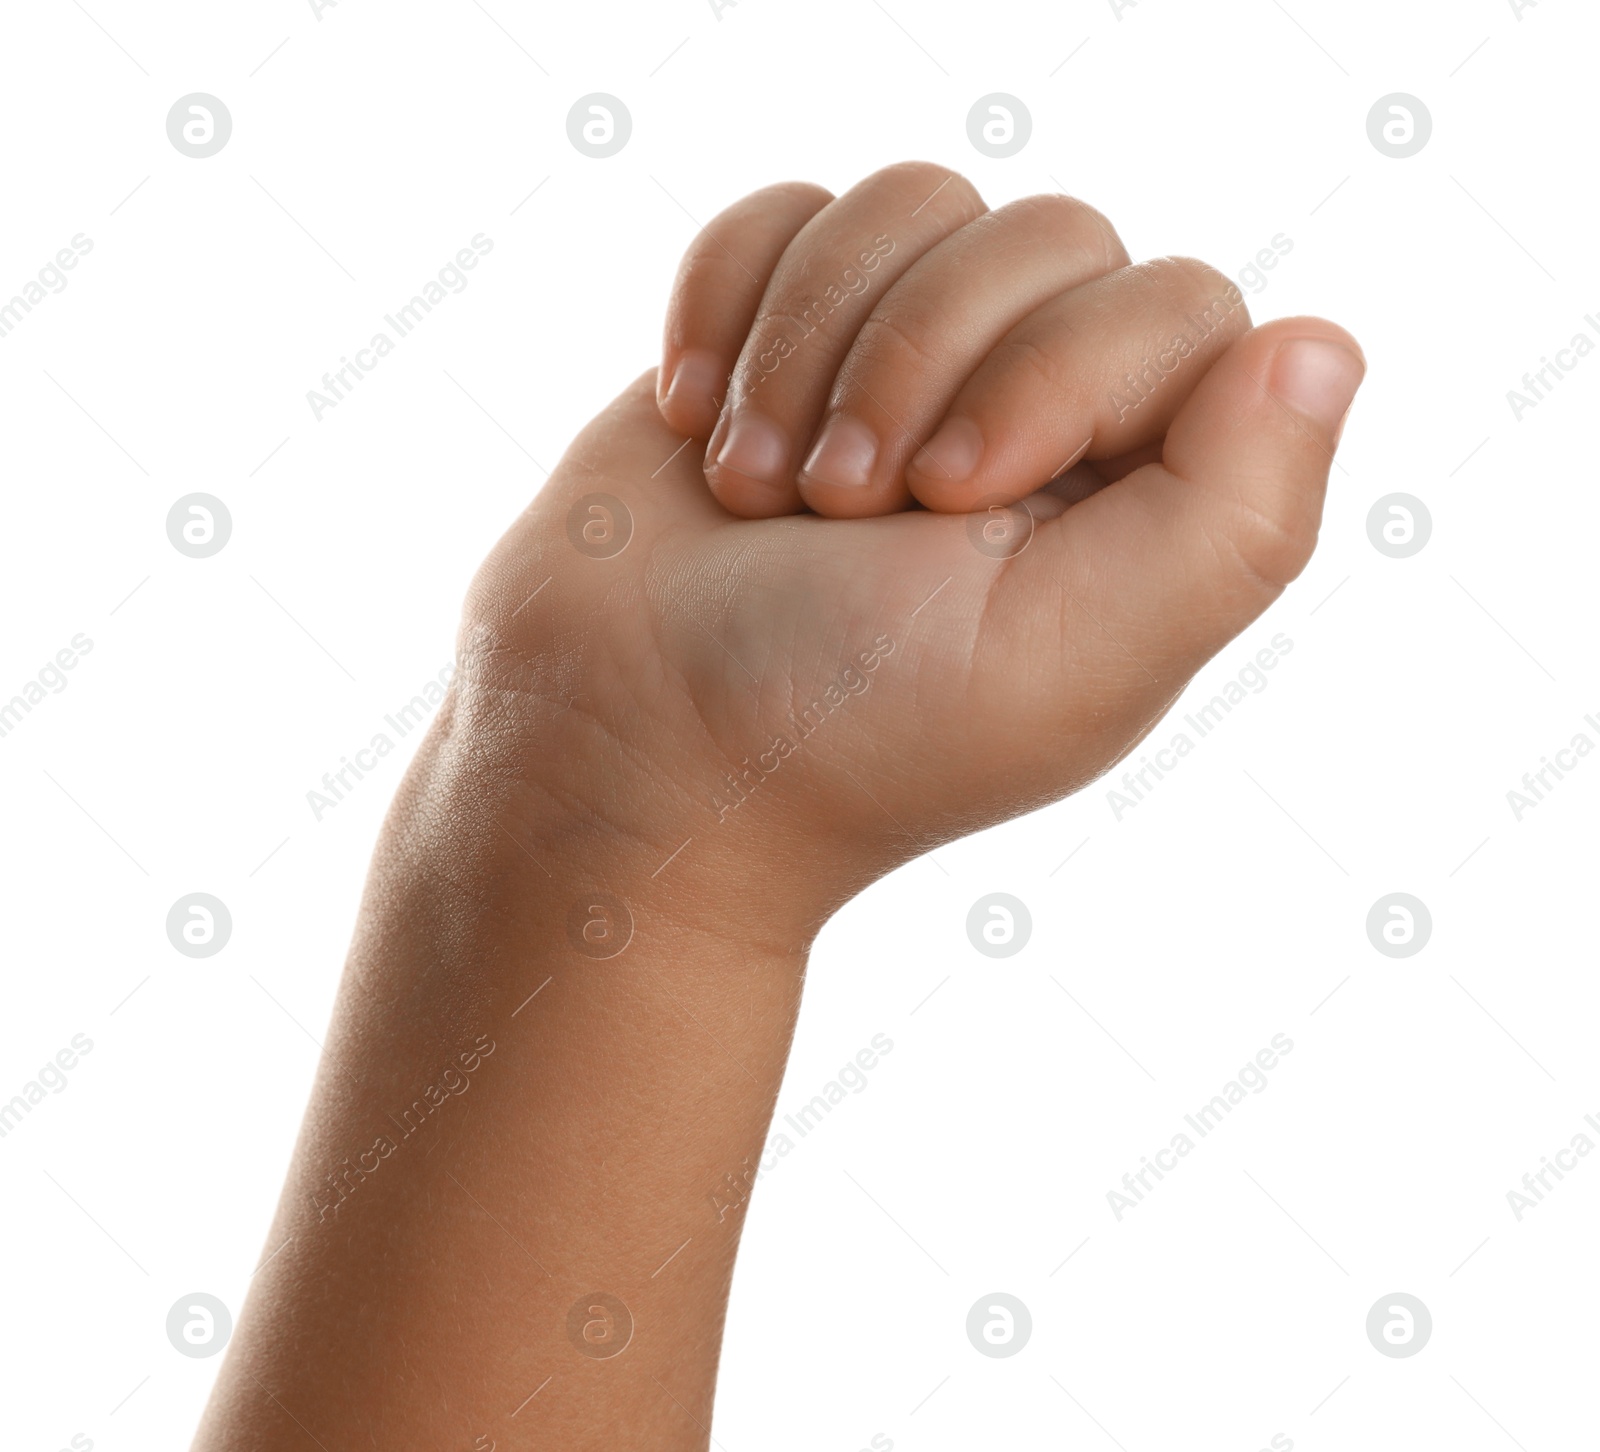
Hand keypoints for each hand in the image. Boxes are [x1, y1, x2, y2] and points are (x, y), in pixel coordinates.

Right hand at [461, 162, 1363, 947]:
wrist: (619, 743)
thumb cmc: (840, 723)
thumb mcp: (1073, 657)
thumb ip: (1240, 516)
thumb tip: (1321, 342)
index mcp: (1133, 498)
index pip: (1176, 308)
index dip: (1058, 371)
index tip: (950, 503)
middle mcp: (1034, 416)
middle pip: (1049, 233)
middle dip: (916, 363)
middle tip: (838, 510)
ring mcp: (902, 366)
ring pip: (914, 203)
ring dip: (809, 346)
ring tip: (760, 490)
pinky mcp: (781, 336)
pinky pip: (791, 211)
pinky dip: (729, 304)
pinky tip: (698, 425)